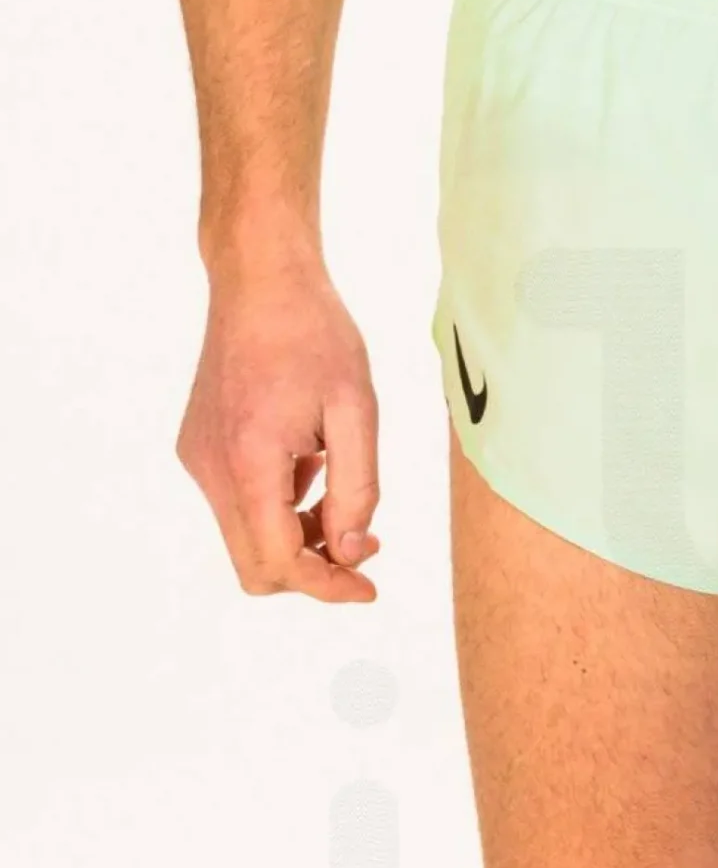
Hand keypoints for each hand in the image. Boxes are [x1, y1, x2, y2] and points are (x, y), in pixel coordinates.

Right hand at [177, 249, 380, 601]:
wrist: (261, 279)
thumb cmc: (314, 334)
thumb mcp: (357, 412)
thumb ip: (357, 491)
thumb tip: (352, 551)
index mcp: (249, 461)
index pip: (280, 562)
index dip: (328, 587)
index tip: (368, 588)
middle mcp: (212, 469)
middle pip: (256, 566)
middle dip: (312, 569)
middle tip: (360, 541)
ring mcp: (200, 460)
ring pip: (247, 540)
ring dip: (297, 538)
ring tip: (339, 493)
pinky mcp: (199, 449)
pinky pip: (239, 507)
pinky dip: (278, 509)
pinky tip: (309, 467)